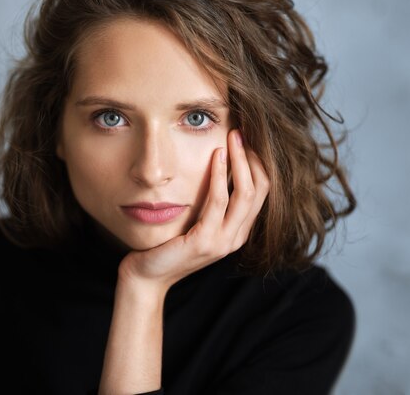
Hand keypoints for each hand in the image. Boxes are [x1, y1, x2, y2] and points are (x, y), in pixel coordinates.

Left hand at [118, 129, 269, 292]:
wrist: (147, 276)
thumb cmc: (168, 245)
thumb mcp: (196, 222)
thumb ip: (211, 203)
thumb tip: (217, 165)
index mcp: (238, 232)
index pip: (262, 192)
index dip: (258, 163)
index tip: (246, 139)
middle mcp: (236, 238)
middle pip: (260, 190)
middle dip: (253, 157)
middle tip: (241, 131)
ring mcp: (223, 242)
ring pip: (245, 193)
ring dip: (240, 161)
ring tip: (233, 137)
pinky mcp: (204, 242)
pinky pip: (218, 201)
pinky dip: (219, 176)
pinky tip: (216, 156)